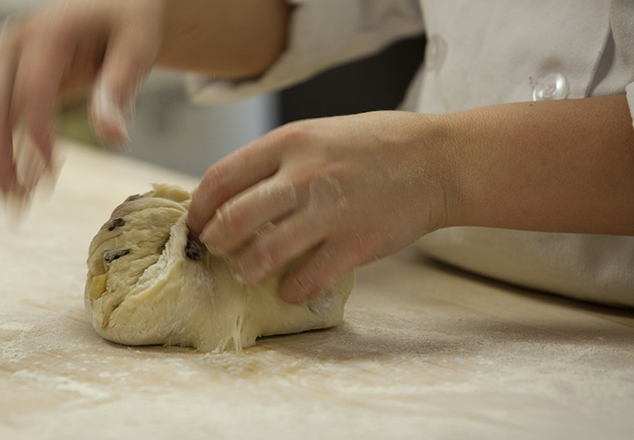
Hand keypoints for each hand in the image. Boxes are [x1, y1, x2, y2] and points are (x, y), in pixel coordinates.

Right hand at [0, 0, 167, 197]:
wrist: (115, 5)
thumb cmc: (129, 23)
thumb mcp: (136, 50)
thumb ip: (118, 90)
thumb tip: (112, 138)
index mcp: (47, 34)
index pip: (31, 90)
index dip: (38, 135)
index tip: (52, 172)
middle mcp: (14, 47)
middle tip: (21, 201)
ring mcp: (5, 63)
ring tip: (17, 202)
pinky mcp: (7, 81)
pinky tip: (18, 184)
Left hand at [188, 112, 454, 302]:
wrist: (437, 160)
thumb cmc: (374, 145)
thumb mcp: (318, 133)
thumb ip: (276, 160)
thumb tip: (232, 194)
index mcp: (290, 142)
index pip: (221, 178)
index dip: (198, 207)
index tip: (196, 222)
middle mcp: (304, 175)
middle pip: (232, 219)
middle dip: (214, 242)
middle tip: (215, 249)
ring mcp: (330, 211)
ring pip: (263, 254)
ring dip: (246, 269)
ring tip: (247, 271)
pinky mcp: (356, 244)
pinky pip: (306, 278)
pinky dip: (291, 289)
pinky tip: (290, 288)